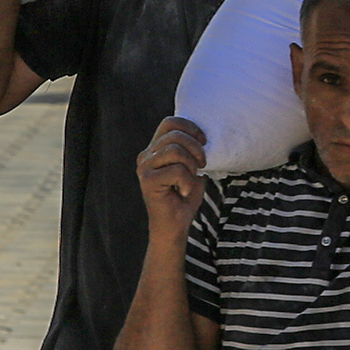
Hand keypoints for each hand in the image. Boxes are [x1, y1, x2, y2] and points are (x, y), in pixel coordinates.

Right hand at [136, 117, 212, 234]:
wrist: (175, 226)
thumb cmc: (184, 198)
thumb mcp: (192, 168)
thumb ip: (192, 151)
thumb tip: (202, 137)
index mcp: (155, 149)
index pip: (170, 122)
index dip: (190, 127)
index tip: (204, 142)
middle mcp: (146, 155)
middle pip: (175, 135)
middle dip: (196, 148)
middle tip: (202, 165)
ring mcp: (145, 167)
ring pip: (175, 150)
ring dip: (191, 165)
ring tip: (192, 178)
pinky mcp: (148, 180)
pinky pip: (176, 170)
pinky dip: (188, 181)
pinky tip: (184, 192)